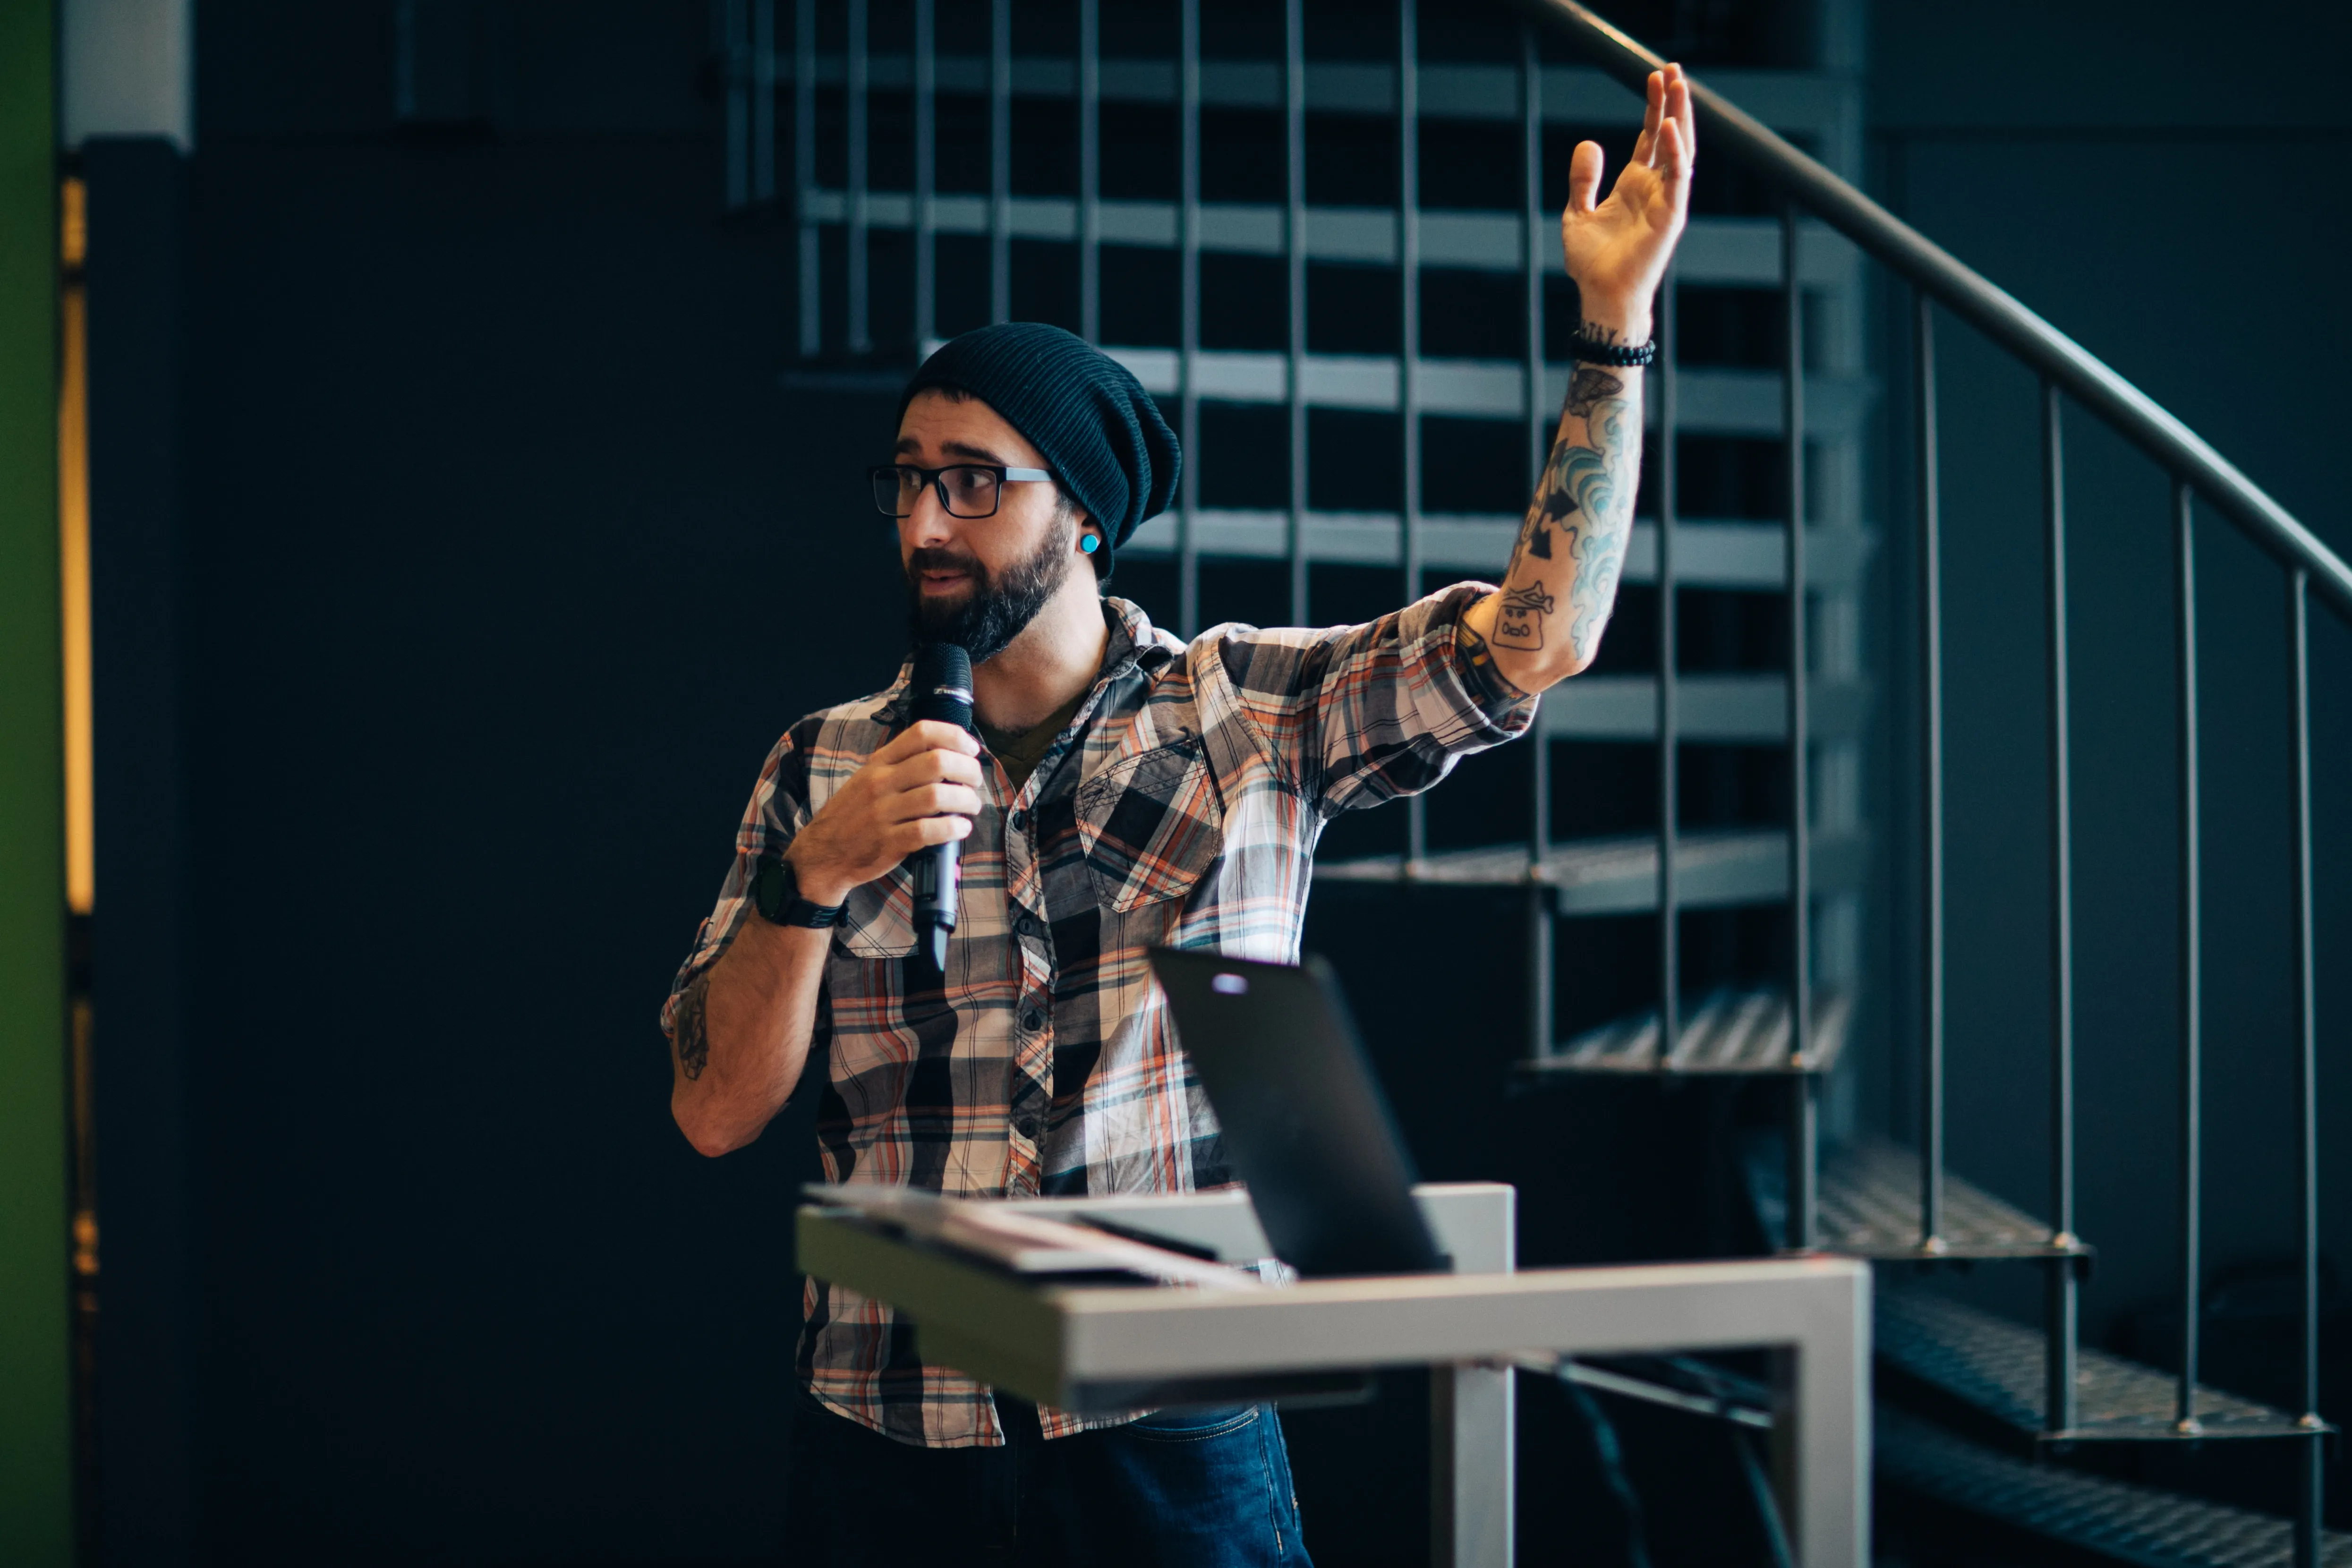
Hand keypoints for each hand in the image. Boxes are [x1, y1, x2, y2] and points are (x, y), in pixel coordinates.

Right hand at [784, 721, 982, 904]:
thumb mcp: (868, 779)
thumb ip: (901, 765)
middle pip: (937, 762)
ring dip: (965, 800)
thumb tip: (947, 754)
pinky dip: (952, 828)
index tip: (971, 749)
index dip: (954, 736)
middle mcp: (881, 783)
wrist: (823, 854)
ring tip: (972, 806)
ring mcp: (883, 812)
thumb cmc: (854, 815)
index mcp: (879, 763)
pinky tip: (961, 828)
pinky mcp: (889, 842)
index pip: (921, 733)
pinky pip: (928, 830)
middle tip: (975, 781)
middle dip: (968, 770)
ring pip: (937, 796)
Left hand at [1561, 63, 1694, 338]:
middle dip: (1672, 102)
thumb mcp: (1577, 213)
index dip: (1653, 106)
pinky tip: (1667, 126)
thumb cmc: (1592, 262)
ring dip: (1679, 117)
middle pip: (1669, 135)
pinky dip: (1675, 152)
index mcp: (1635, 184)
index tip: (1654, 76)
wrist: (1600, 295)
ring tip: (1677, 85)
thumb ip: (1583, 180)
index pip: (1650, 136)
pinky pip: (1678, 178)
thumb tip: (1589, 143)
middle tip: (1672, 69)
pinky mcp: (1671, 216)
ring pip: (1679, 150)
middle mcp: (1655, 188)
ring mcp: (1666, 200)